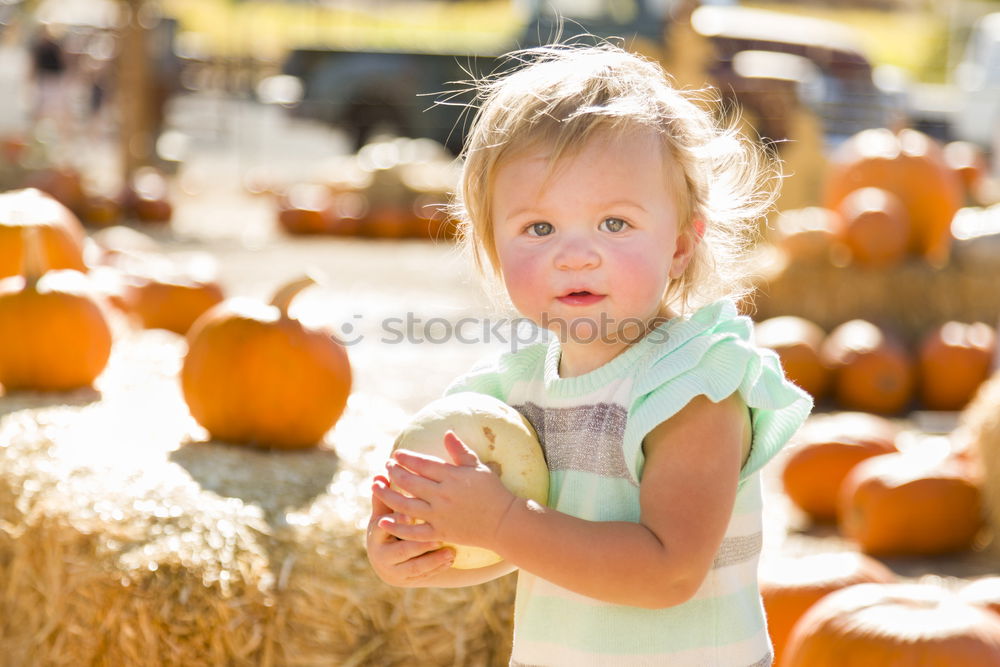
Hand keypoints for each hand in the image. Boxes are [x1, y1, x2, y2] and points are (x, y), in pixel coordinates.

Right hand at [366, 474, 454, 585]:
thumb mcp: (386, 513)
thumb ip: (386, 496)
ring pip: (414, 568)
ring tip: (450, 551)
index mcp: (376, 536)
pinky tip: (451, 559)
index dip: (397, 522)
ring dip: (432, 560)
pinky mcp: (407, 581)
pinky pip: (423, 576)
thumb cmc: (391, 525)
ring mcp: (394, 571)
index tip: (411, 515)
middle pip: (401, 551)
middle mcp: (381, 557)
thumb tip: (380, 474)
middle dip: (420, 545)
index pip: (384, 528)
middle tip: (438, 536)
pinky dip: (437, 567)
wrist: (390, 557)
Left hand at [373, 431, 515, 551]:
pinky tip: (382, 522)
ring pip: (405, 505)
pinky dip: (397, 527)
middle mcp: (442, 495)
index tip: (396, 454)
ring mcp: (439, 515)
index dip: (406, 458)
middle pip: (410, 482)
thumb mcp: (478, 466)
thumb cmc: (492, 491)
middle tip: (386, 467)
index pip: (422, 464)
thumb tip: (447, 433)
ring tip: (375, 486)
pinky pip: (413, 532)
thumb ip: (460, 451)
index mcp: (451, 476)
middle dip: (394, 473)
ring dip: (387, 495)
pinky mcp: (439, 533)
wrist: (503, 522)